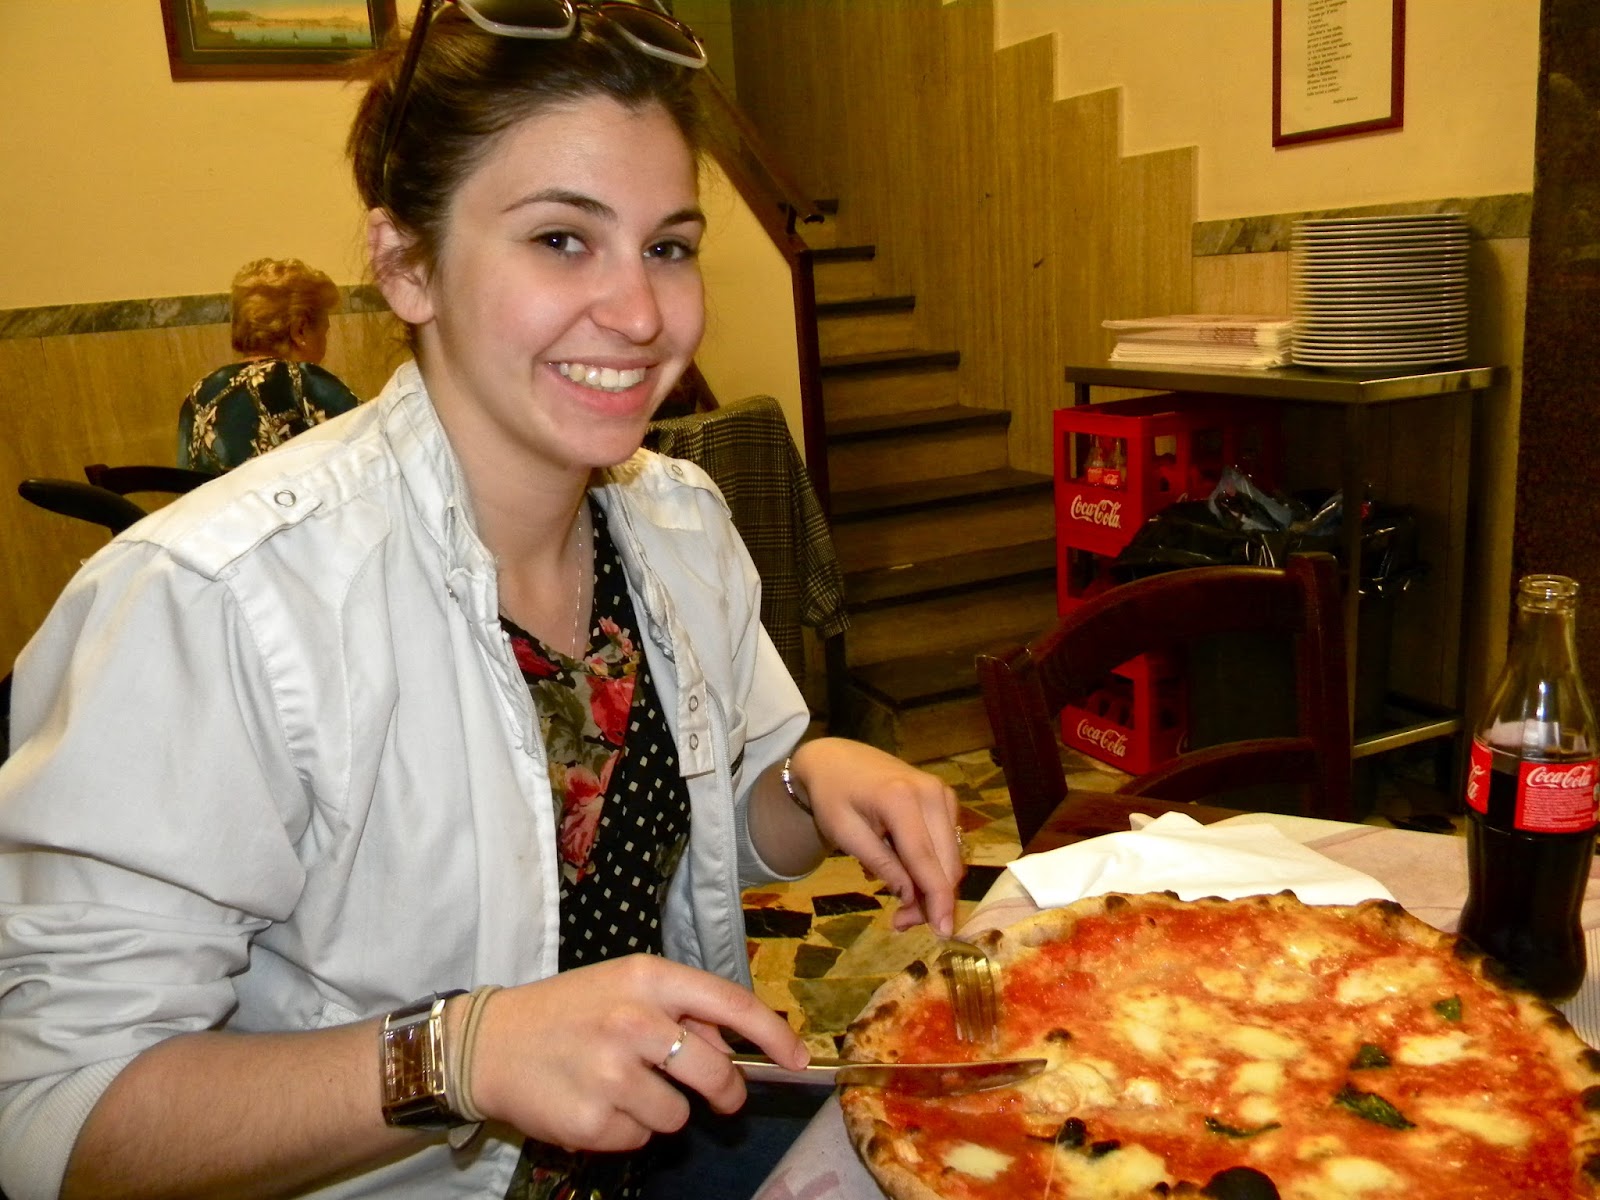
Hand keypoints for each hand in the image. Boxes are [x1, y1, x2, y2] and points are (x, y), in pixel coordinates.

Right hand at [467, 955, 805, 1151]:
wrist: (487, 1043)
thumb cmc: (568, 1011)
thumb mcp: (624, 987)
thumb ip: (682, 1009)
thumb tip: (736, 1048)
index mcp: (647, 979)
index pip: (731, 1004)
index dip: (773, 1035)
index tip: (798, 1060)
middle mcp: (633, 1022)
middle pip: (717, 1072)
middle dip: (726, 1091)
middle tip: (720, 1096)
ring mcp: (611, 1074)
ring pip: (679, 1114)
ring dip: (662, 1109)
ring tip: (620, 1085)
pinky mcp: (591, 1121)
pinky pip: (639, 1139)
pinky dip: (626, 1129)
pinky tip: (595, 1103)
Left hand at [789, 738, 964, 934]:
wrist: (837, 758)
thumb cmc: (833, 796)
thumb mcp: (844, 833)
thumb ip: (881, 863)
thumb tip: (912, 896)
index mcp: (901, 799)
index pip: (926, 860)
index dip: (937, 900)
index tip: (943, 933)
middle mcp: (931, 793)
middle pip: (946, 862)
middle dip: (932, 900)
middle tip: (900, 922)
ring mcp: (942, 793)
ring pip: (952, 857)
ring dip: (933, 886)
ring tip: (900, 902)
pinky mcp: (945, 798)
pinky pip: (948, 844)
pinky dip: (933, 866)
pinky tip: (905, 870)